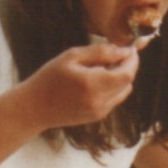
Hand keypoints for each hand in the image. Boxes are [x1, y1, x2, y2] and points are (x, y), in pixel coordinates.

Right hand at [24, 43, 138, 129]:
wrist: (34, 107)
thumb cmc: (49, 78)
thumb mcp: (71, 57)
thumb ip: (100, 52)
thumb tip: (123, 50)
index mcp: (93, 84)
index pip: (127, 73)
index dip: (133, 60)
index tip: (131, 49)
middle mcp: (99, 101)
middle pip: (128, 82)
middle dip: (128, 67)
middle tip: (117, 55)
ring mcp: (99, 112)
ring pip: (123, 92)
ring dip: (120, 78)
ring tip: (102, 67)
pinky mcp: (96, 117)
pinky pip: (114, 100)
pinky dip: (112, 88)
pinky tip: (96, 81)